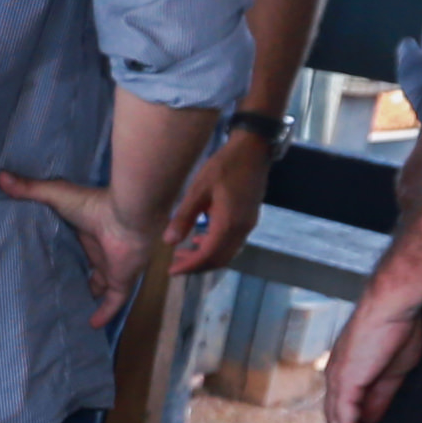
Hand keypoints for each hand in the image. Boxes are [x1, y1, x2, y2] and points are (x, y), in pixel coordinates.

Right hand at [0, 170, 152, 326]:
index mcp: (86, 231)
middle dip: (74, 276)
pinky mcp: (121, 279)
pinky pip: (113, 301)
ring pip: (99, 286)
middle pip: (86, 267)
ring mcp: (112, 265)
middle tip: (51, 289)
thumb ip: (29, 189)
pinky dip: (104, 313)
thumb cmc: (94, 204)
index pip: (73, 245)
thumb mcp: (55, 195)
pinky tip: (89, 326)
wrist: (129, 214)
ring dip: (87, 295)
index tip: (42, 261)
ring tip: (66, 310)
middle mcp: (100, 250)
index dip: (61, 253)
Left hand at [163, 129, 272, 275]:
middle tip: (174, 265)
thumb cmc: (223, 167)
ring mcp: (248, 224)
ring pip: (227, 252)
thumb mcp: (198, 190)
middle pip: (219, 259)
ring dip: (205, 257)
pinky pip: (232, 241)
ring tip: (182, 253)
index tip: (171, 272)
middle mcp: (242, 229)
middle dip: (196, 266)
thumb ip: (184, 217)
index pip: (207, 256)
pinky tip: (199, 238)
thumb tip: (168, 242)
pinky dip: (215, 246)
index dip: (189, 267)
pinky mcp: (249, 218)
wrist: (253, 151)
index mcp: (228, 224)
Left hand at [320, 297, 421, 422]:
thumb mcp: (391, 370)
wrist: (393, 306)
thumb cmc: (397, 329)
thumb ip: (379, 396)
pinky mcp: (344, 383)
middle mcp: (334, 379)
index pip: (343, 411)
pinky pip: (345, 420)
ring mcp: (336, 381)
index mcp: (345, 375)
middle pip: (336, 422)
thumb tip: (372, 420)